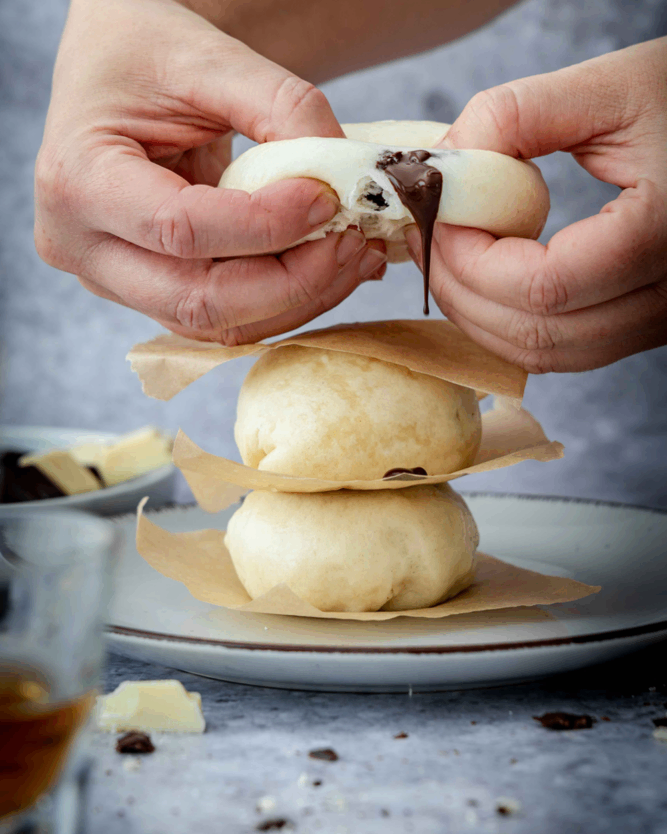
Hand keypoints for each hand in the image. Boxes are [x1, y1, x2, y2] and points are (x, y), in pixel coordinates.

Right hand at [35, 0, 386, 344]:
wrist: (117, 71)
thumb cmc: (144, 54)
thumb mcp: (208, 56)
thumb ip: (280, 107)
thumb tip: (344, 176)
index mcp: (77, 179)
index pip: (179, 228)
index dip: (265, 226)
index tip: (328, 198)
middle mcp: (84, 246)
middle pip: (199, 299)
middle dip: (292, 280)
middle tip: (352, 240)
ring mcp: (116, 280)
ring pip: (219, 323)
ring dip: (297, 298)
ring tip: (353, 253)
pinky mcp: (153, 292)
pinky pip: (227, 317)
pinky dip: (284, 300)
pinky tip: (327, 265)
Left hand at [407, 38, 666, 372]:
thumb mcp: (610, 87)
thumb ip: (518, 116)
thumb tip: (443, 164)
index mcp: (662, 232)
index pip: (540, 287)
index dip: (470, 259)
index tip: (440, 216)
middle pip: (533, 333)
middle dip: (460, 290)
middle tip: (430, 239)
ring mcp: (657, 319)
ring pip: (542, 354)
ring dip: (477, 316)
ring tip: (448, 259)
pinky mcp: (642, 323)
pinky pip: (560, 350)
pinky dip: (508, 325)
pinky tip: (485, 283)